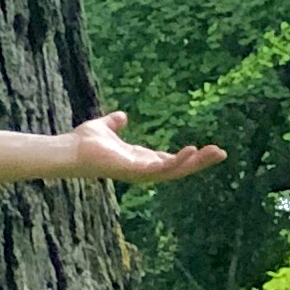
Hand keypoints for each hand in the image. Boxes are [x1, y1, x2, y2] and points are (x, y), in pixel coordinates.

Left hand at [64, 110, 225, 183]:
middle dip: (199, 162)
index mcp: (137, 159)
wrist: (68, 150)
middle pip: (177, 168)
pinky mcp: (135, 171)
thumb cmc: (82, 143)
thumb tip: (121, 116)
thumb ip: (114, 123)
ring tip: (217, 152)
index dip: (185, 157)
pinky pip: (162, 169)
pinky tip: (193, 151)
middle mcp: (141, 168)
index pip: (167, 160)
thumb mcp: (104, 128)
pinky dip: (178, 161)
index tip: (204, 149)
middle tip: (221, 153)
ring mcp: (139, 172)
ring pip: (175, 171)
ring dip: (196, 163)